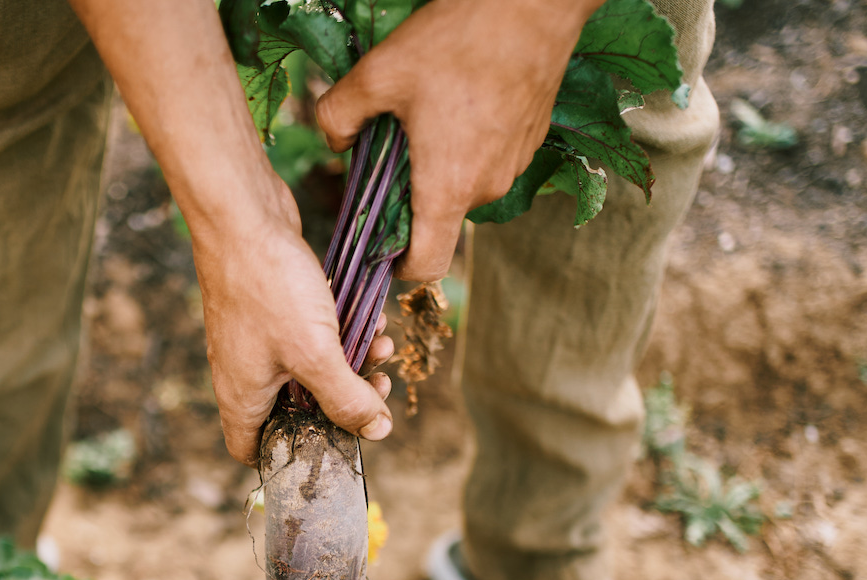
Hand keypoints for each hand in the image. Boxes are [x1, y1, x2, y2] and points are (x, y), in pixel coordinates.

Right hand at [192, 178, 393, 465]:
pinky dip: (340, 334)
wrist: (242, 215)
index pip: (252, 450)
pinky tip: (370, 320)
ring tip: (382, 348)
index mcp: (242, 397)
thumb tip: (377, 432)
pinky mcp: (271, 310)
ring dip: (351, 364)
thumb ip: (346, 398)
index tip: (331, 448)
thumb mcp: (315, 353)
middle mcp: (244, 374)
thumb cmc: (267, 287)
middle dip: (342, 403)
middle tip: (376, 390)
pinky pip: (310, 337)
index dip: (288, 457)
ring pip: (310, 370)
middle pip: (295, 411)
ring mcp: (256, 341)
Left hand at [315, 0, 598, 279]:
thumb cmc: (457, 40)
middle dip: (411, 192)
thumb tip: (332, 140)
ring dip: (441, 163)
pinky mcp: (531, 140)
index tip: (383, 247)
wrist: (534, 2)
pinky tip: (458, 99)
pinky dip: (468, 143)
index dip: (399, 266)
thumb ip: (338, 115)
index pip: (427, 265)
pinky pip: (489, 158)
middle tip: (392, 146)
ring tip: (427, 113)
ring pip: (464, 184)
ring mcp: (514, 165)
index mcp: (448, 187)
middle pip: (439, 217)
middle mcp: (486, 188)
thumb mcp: (378, 73)